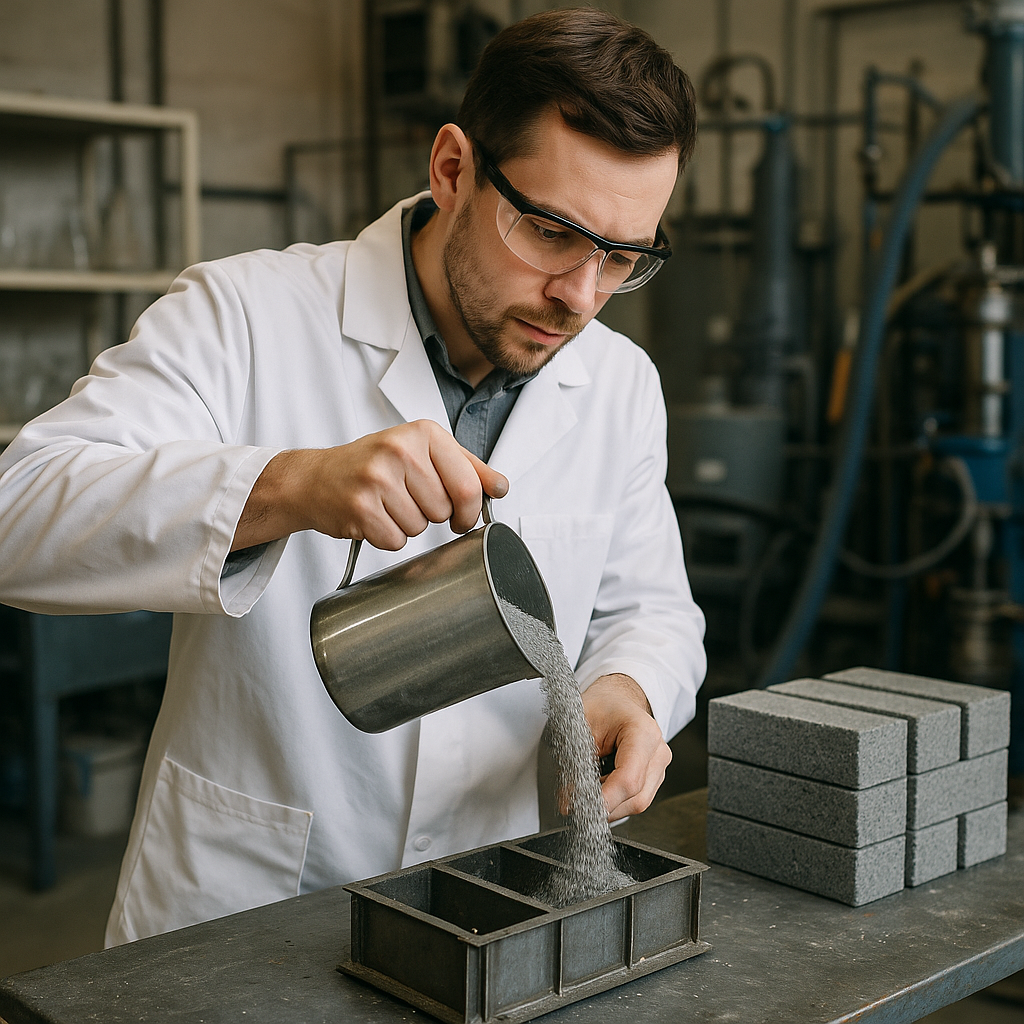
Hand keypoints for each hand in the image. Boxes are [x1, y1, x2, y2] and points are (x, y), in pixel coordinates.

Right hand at [232, 419, 508, 550]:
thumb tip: (501, 487)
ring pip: (421, 528)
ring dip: (408, 525)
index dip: (470, 510)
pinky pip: (396, 541)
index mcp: (423, 433)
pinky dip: (387, 537)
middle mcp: (401, 450)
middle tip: (407, 499)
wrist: (314, 478)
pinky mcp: (361, 508)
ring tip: (387, 505)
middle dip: (432, 515)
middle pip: (445, 510)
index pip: (469, 485)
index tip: (462, 516)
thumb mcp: (422, 453)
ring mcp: (378, 478)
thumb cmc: (372, 465)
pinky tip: (373, 517)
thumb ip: (467, 468)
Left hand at [581, 673, 670, 819]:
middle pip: (635, 797)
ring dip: (608, 805)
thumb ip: (574, 763)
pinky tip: (599, 789)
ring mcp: (660, 766)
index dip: (604, 800)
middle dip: (603, 805)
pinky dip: (615, 800)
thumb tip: (569, 802)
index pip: (628, 780)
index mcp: (643, 732)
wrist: (617, 699)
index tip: (577, 807)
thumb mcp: (580, 726)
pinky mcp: (655, 776)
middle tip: (572, 803)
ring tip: (584, 792)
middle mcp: (658, 751)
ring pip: (637, 803)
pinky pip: (636, 799)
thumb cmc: (601, 706)